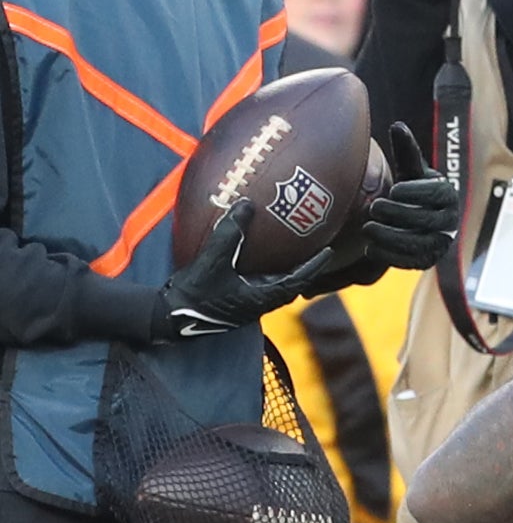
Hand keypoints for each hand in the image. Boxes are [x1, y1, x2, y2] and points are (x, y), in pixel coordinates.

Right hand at [154, 201, 337, 340]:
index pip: (300, 279)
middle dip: (306, 268)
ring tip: (292, 251)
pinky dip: (266, 270)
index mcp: (265, 296)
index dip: (316, 264)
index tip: (330, 251)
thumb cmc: (196, 294)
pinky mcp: (237, 302)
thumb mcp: (214, 260)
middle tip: (315, 248)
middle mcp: (262, 302)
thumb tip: (247, 205)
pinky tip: (257, 258)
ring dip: (286, 269)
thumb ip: (231, 233)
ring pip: (276, 284)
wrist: (172, 317)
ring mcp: (250, 303)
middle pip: (293, 283)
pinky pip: (259, 283)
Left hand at [358, 124, 459, 272]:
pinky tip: (370, 247)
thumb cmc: (411, 190)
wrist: (413, 219)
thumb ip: (405, 150)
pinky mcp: (427, 261)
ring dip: (391, 237)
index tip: (393, 189)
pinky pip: (411, 261)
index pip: (437, 194)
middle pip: (427, 219)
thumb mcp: (409, 170)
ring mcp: (440, 243)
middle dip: (398, 214)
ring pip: (419, 243)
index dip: (416, 192)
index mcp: (447, 195)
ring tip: (367, 227)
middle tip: (373, 207)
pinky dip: (390, 255)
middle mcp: (449, 221)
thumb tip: (397, 126)